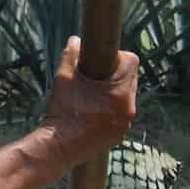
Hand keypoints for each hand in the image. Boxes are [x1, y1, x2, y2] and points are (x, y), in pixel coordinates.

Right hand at [41, 37, 137, 164]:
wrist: (57, 147)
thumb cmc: (61, 112)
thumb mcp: (63, 77)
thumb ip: (71, 55)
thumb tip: (75, 41)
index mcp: (120, 92)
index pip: (132, 61)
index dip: (117, 57)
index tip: (101, 62)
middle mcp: (128, 109)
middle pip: (130, 79)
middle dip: (115, 75)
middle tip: (95, 79)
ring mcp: (125, 124)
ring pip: (126, 98)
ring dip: (114, 93)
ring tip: (93, 96)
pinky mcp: (119, 135)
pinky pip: (121, 115)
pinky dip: (111, 110)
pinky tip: (94, 112)